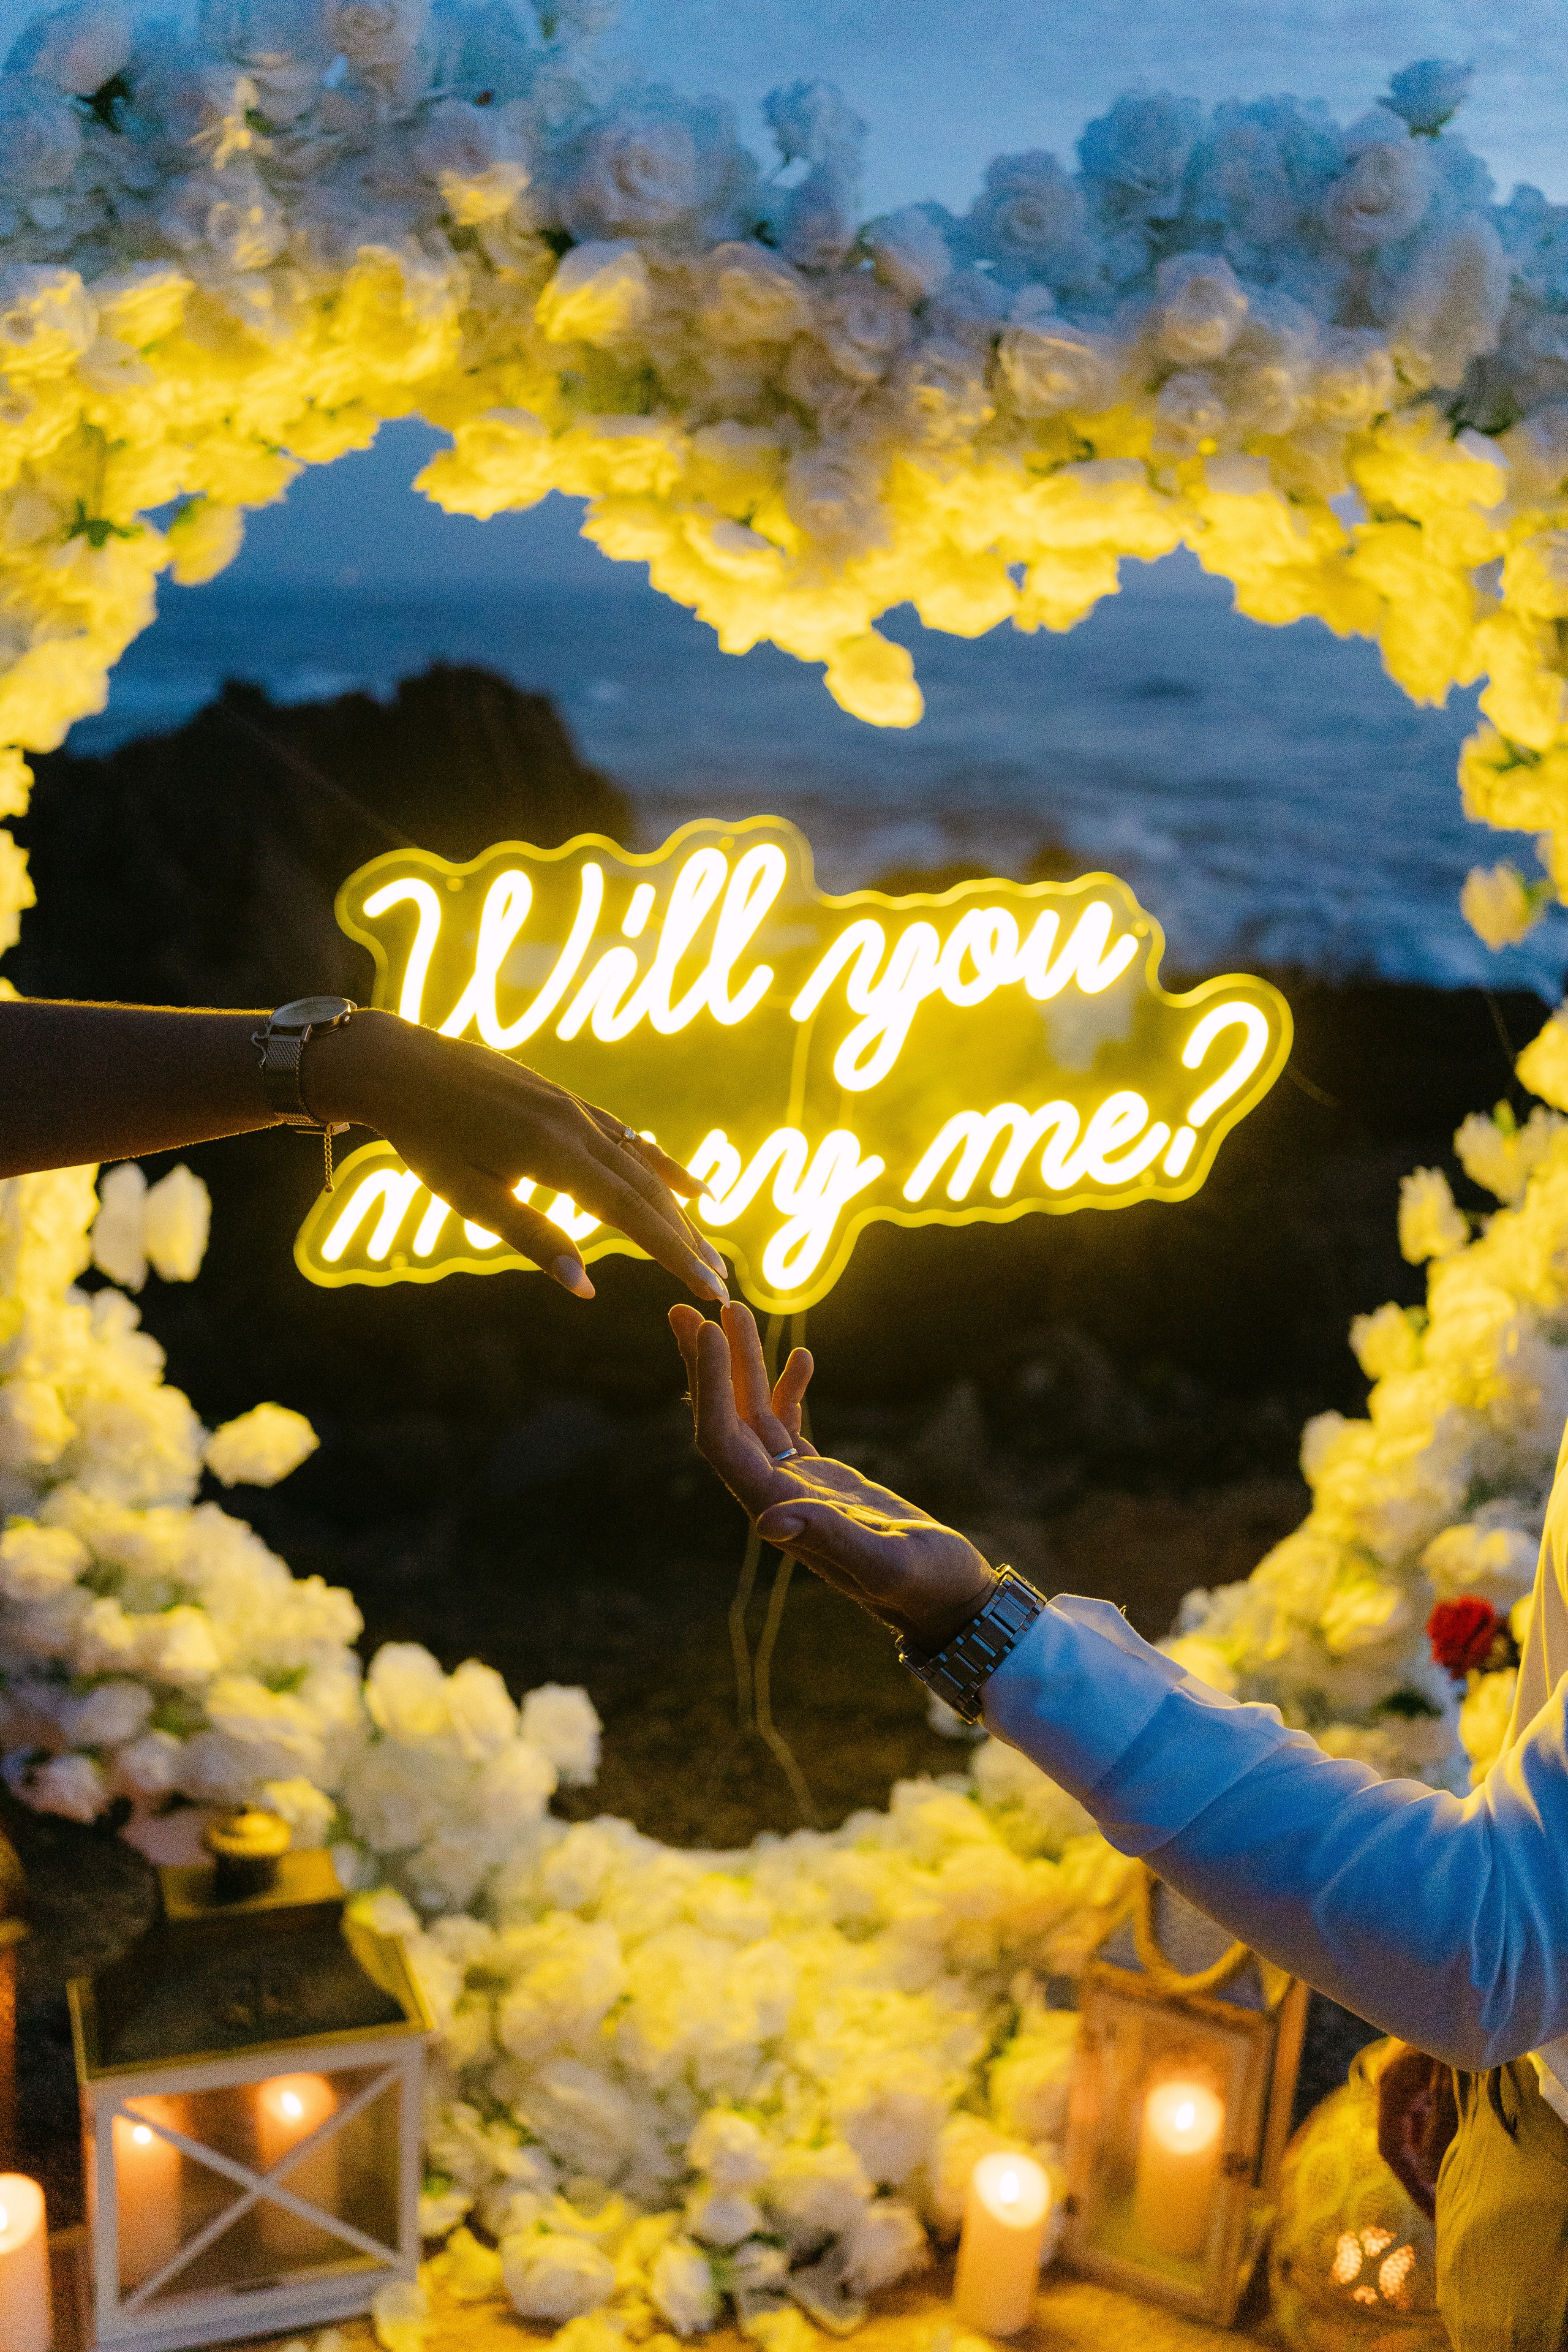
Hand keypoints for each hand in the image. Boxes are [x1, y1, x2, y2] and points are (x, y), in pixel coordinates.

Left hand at [308, 1010, 729, 1302]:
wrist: (402, 1065)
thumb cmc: (428, 1139)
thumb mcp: (470, 1196)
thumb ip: (532, 1237)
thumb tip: (585, 1287)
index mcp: (554, 1153)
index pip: (632, 1212)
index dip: (674, 1253)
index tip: (708, 1287)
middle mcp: (577, 1126)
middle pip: (648, 1191)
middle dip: (685, 1241)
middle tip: (719, 1285)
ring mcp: (577, 1110)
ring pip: (643, 1166)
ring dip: (679, 1212)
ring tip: (707, 1249)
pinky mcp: (568, 1103)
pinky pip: (630, 1140)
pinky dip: (664, 1166)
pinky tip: (692, 1188)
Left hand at [668, 1300, 996, 1649]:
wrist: (948, 1601)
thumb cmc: (924, 1586)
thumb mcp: (884, 1562)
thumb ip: (830, 1539)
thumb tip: (766, 1523)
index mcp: (779, 1512)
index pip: (723, 1441)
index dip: (709, 1385)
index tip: (706, 1330)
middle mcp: (775, 1498)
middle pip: (724, 1422)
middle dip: (705, 1366)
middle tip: (686, 1308)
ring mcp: (796, 1487)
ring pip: (754, 1417)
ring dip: (741, 1365)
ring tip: (732, 1311)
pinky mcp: (821, 1480)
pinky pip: (790, 1427)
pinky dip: (790, 1389)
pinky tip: (801, 1358)